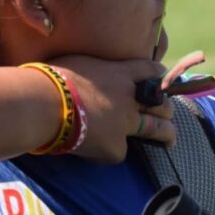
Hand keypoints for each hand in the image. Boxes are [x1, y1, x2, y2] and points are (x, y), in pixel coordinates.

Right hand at [51, 56, 175, 162]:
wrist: (44, 103)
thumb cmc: (53, 77)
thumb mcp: (80, 62)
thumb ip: (95, 70)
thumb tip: (88, 73)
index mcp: (120, 73)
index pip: (151, 71)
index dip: (160, 76)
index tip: (162, 80)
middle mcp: (129, 98)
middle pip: (162, 103)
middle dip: (167, 109)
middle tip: (167, 113)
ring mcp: (125, 123)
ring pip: (157, 130)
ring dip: (166, 134)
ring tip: (170, 139)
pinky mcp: (115, 147)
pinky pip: (120, 152)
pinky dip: (111, 152)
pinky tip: (98, 151)